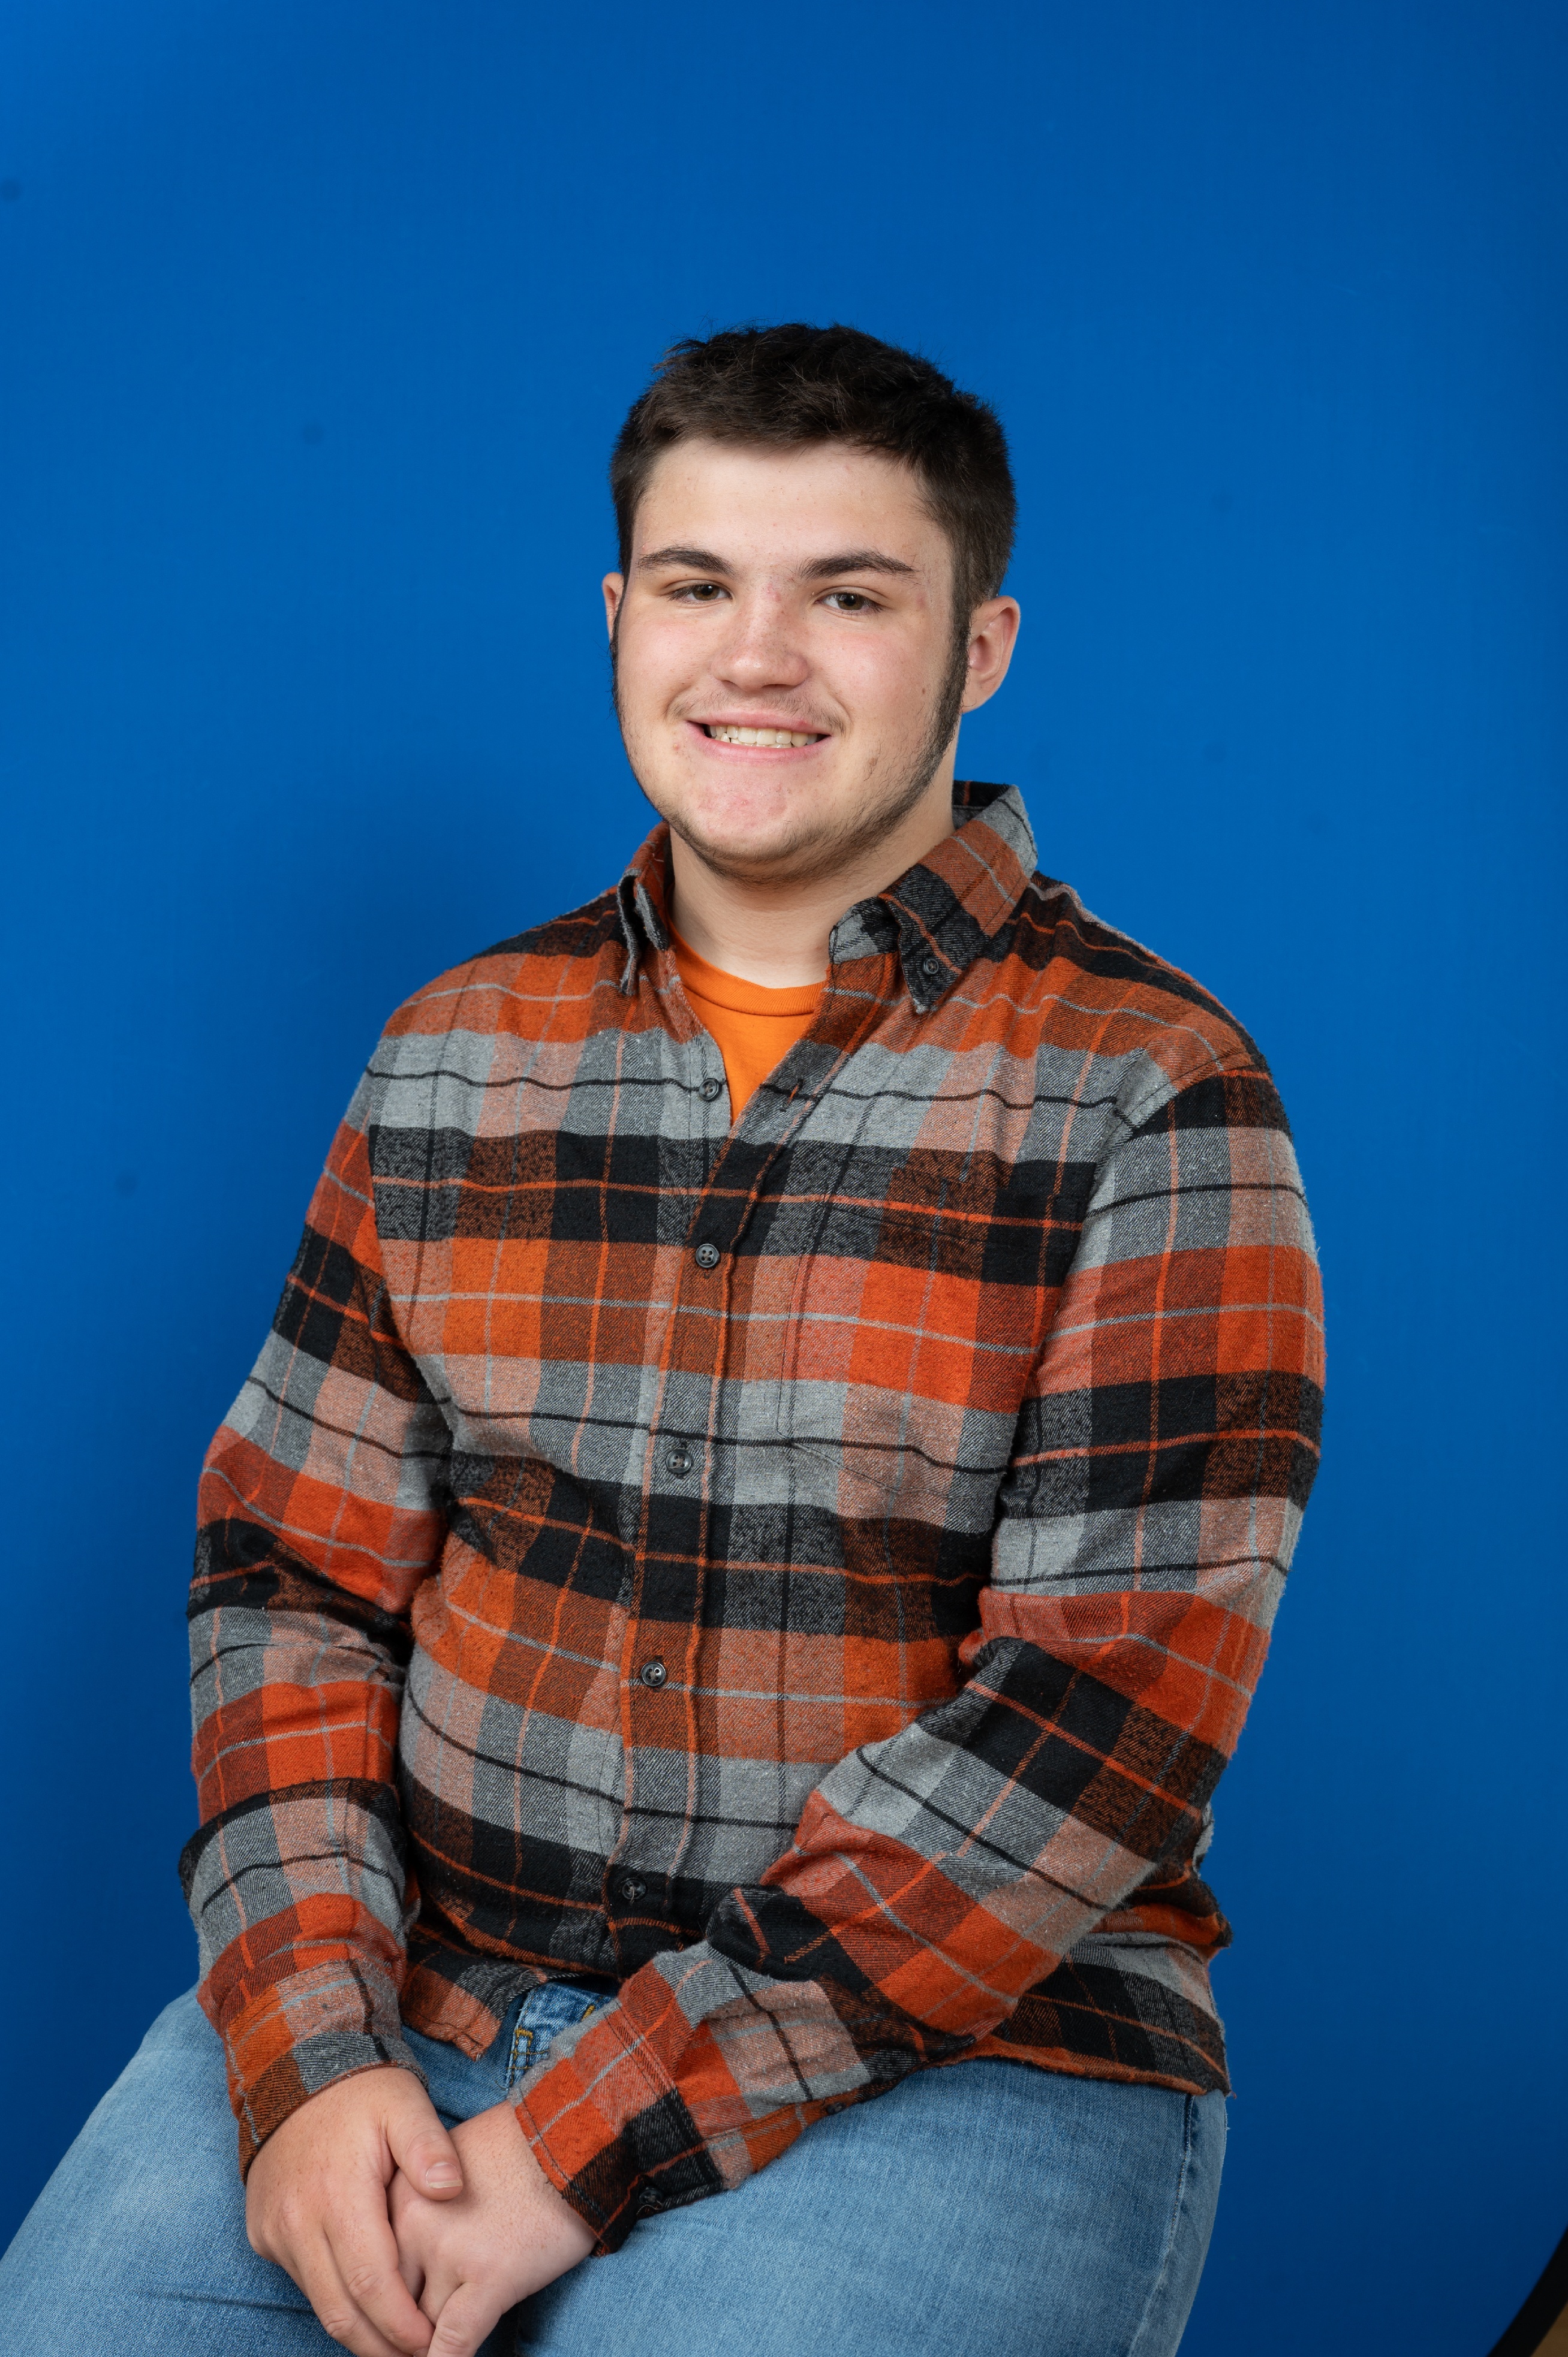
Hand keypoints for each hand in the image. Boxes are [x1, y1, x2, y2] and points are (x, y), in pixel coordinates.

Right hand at [247, 2065, 465, 2356]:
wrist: (296, 2069)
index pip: (371, 2282)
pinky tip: (366, 2304)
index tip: (432, 2343)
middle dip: (380, 2347)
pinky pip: (302, 2280)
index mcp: (338, 2193)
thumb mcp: (405, 2104)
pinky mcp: (263, 2234)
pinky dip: (334, 2299)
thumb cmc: (361, 2091)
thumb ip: (430, 2147)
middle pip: (340, 2310)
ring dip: (357, 2330)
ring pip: (318, 2303)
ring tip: (397, 2343)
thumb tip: (451, 2187)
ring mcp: (275, 2230)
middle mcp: (298, 2220)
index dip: (401, 2322)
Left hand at [390, 2100, 595, 2356]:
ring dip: (427, 2345)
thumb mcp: (446, 2167)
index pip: (373, 2269)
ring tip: (430, 2352)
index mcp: (397, 2195)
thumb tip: (405, 2266)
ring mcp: (449, 2252)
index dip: (381, 2305)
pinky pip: (454, 2342)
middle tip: (409, 2345)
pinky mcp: (489, 2277)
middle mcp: (412, 2225)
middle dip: (400, 2332)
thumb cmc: (515, 2152)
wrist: (570, 2138)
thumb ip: (418, 2210)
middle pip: (392, 2303)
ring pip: (420, 2328)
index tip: (384, 2327)